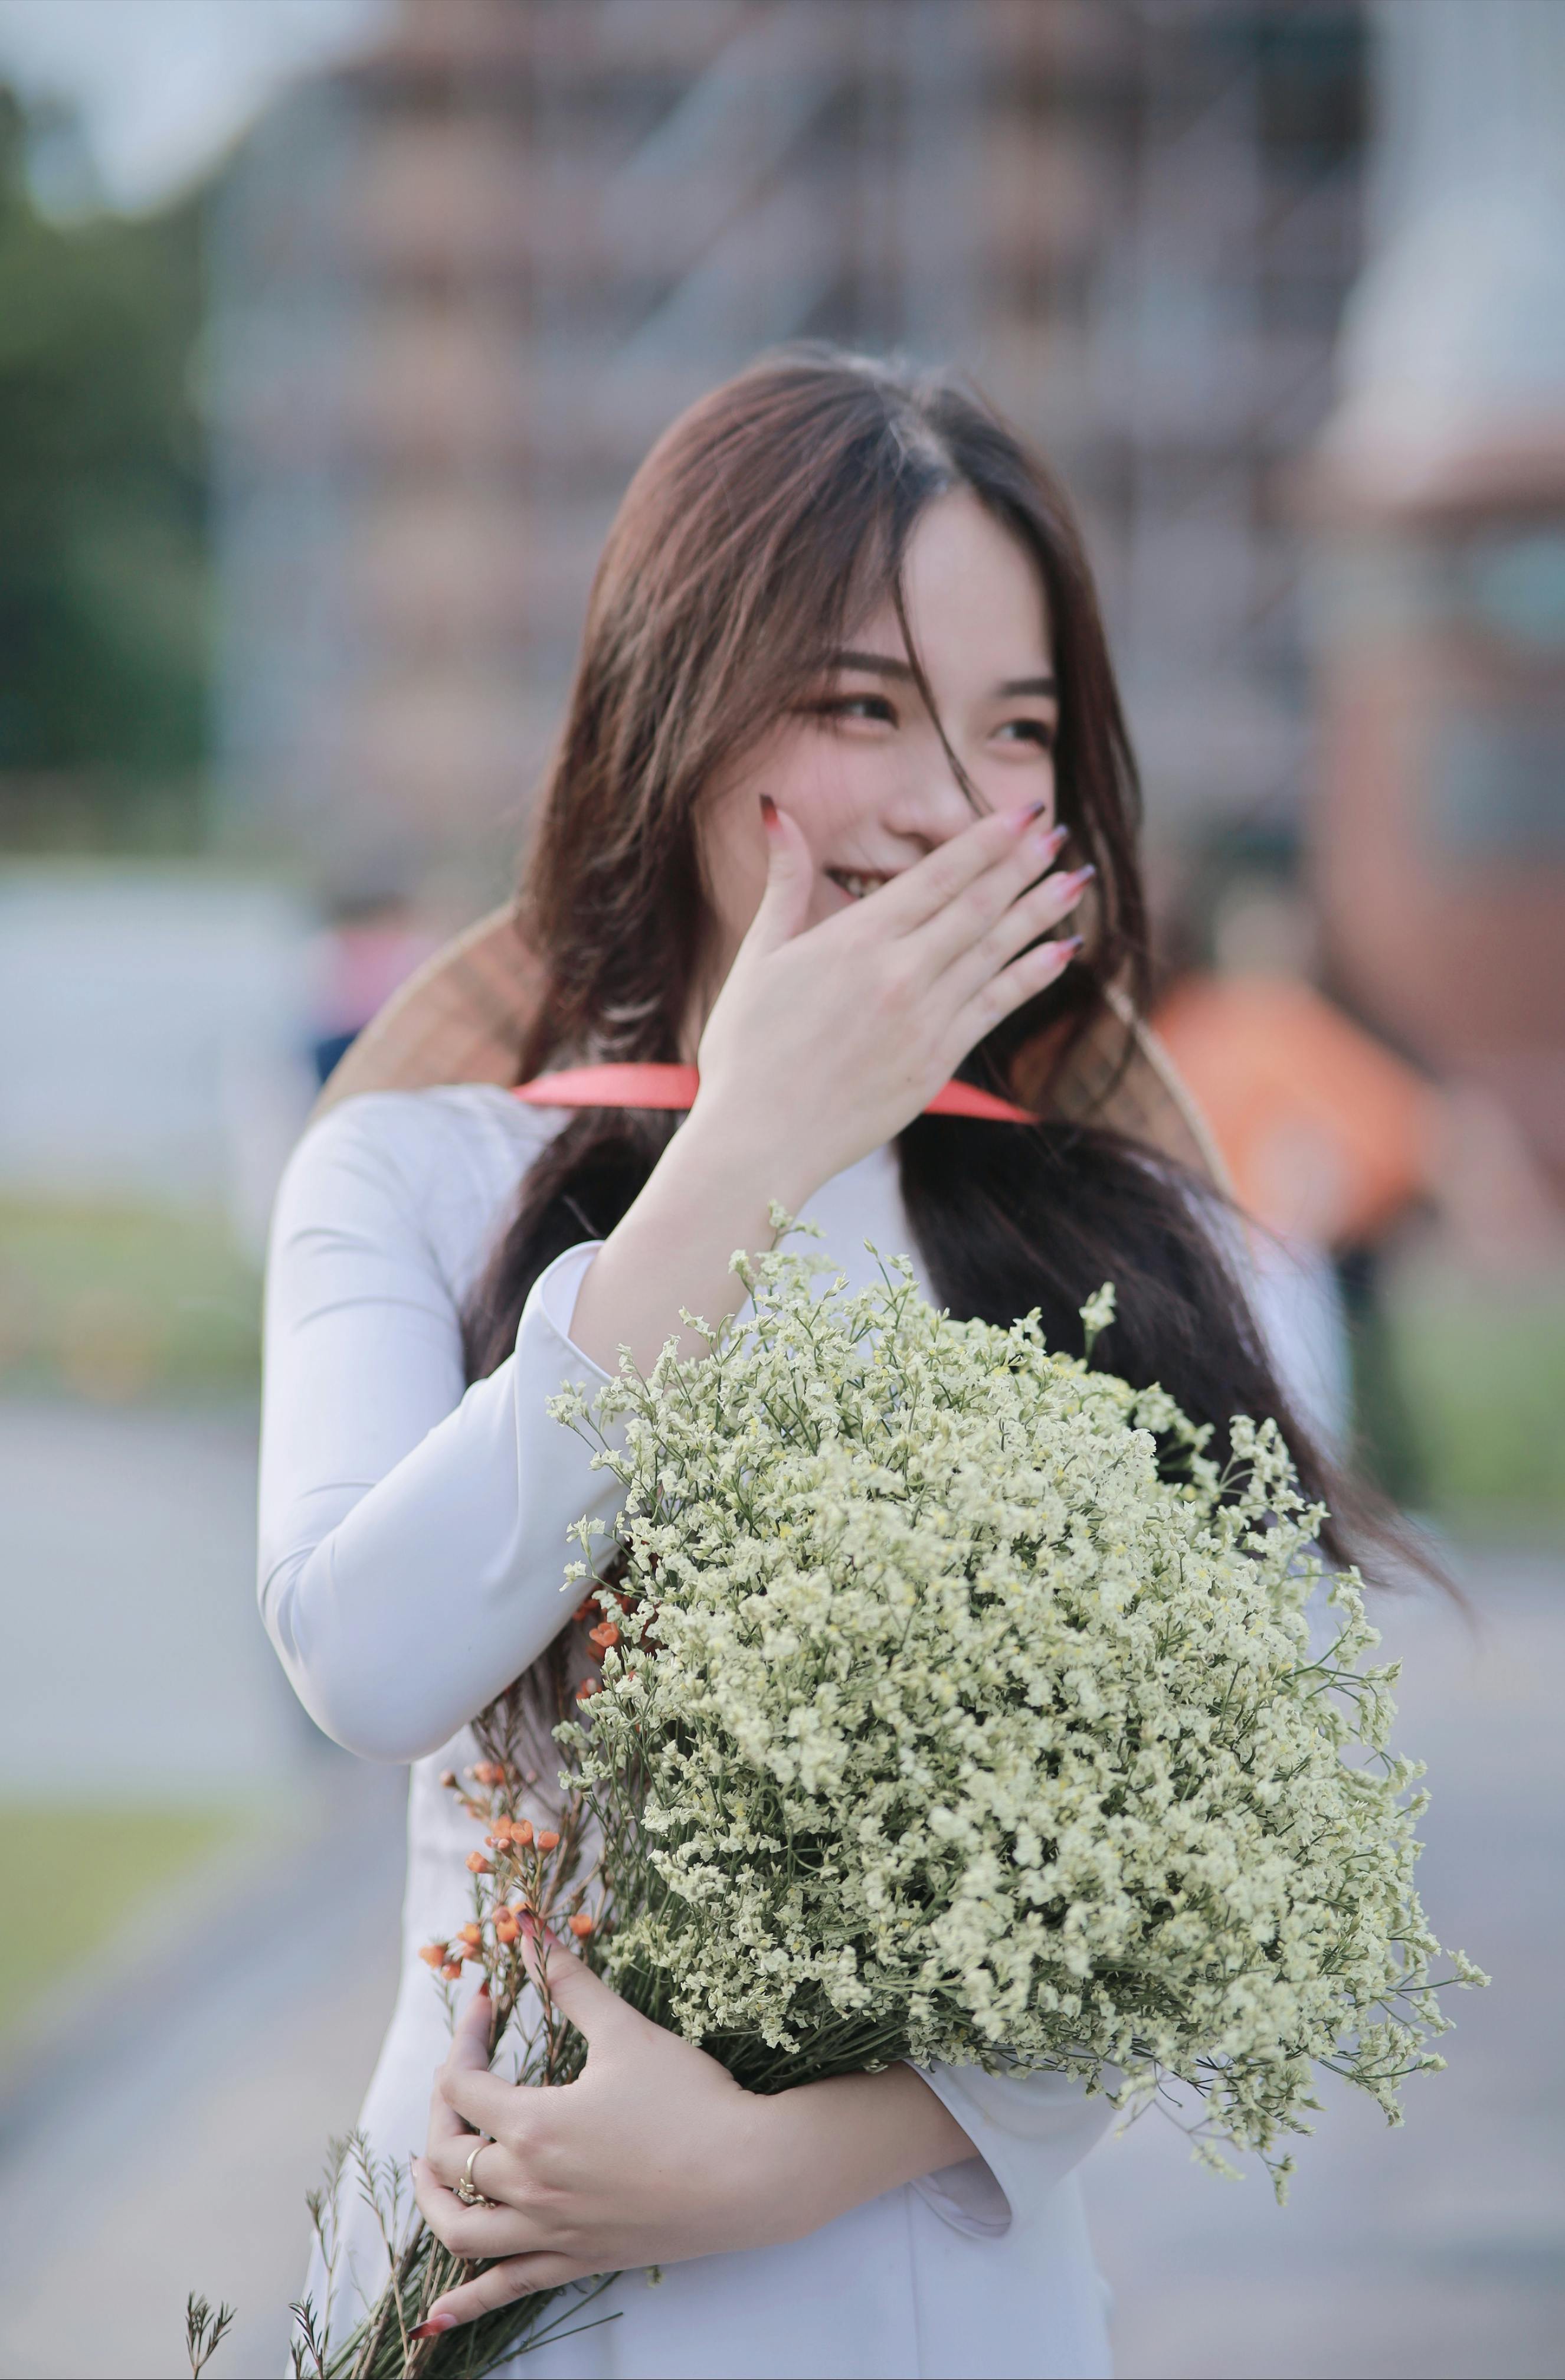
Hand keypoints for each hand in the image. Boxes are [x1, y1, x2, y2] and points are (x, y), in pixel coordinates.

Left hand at [409, 1926, 974, 2336]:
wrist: (750, 2174)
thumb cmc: (691, 2099)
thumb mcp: (626, 2031)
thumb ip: (573, 1982)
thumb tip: (530, 1930)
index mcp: (534, 2126)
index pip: (464, 2084)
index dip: (465, 2037)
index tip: (485, 2004)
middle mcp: (530, 2186)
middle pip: (450, 2155)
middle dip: (442, 2111)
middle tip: (461, 2078)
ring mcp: (552, 2232)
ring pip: (461, 2230)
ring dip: (433, 2200)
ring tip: (430, 2172)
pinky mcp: (578, 2261)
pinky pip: (506, 2289)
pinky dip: (464, 2303)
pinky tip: (435, 2318)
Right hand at [566, 796, 1085, 1377]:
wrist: (759, 1140)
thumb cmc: (746, 1051)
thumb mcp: (758, 956)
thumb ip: (783, 881)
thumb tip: (774, 807)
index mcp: (856, 940)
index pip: (940, 875)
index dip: (989, 839)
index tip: (1025, 812)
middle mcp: (900, 973)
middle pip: (978, 905)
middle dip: (1023, 864)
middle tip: (1056, 832)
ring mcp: (924, 1020)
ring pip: (996, 952)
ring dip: (1039, 912)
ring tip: (1075, 879)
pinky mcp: (937, 1063)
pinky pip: (995, 1007)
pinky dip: (1032, 975)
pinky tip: (1063, 952)